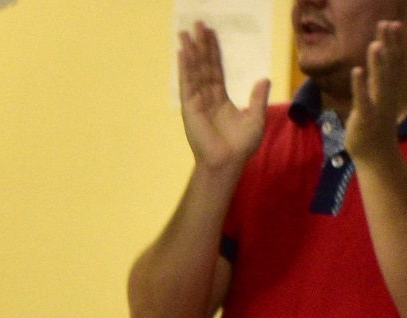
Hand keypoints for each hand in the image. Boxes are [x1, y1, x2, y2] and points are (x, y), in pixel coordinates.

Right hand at [179, 23, 266, 175]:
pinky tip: (183, 53)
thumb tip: (264, 78)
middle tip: (197, 25)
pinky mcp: (190, 107)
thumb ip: (257, 97)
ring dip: (190, 51)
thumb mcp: (255, 117)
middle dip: (201, 45)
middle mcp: (206, 97)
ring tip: (186, 32)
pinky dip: (185, 67)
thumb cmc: (240, 145)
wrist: (227, 161)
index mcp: (220, 99)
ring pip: (195, 71)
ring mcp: (196, 101)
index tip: (211, 35)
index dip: (214, 52)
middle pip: (204, 66)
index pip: (216, 70)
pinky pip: (188, 83)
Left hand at [350, 21, 406, 162]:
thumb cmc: (375, 122)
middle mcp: (387, 92)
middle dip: (388, 44)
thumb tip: (378, 62)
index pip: (395, 60)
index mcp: (390, 87)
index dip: (394, 42)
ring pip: (379, 79)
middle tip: (387, 23)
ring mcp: (377, 104)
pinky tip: (356, 71)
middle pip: (389, 64)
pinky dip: (360, 84)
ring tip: (375, 43)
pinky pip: (363, 98)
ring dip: (377, 61)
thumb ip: (378, 79)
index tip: (392, 22)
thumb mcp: (379, 97)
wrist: (375, 152)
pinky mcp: (365, 116)